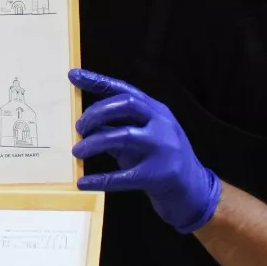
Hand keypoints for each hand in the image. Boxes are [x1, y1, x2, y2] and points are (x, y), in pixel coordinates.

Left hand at [68, 68, 220, 233]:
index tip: (73, 75)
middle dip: (97, 112)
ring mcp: (163, 149)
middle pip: (126, 105)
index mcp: (156, 111)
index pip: (124, 90)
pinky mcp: (158, 175)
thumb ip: (118, 127)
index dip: (98, 81)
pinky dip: (100, 179)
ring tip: (77, 151)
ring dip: (94, 142)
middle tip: (79, 127)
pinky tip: (83, 183)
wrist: (193, 190)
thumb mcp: (142, 137)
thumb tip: (84, 122)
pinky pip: (124, 176)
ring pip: (123, 136)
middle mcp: (162, 124)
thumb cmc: (161, 159)